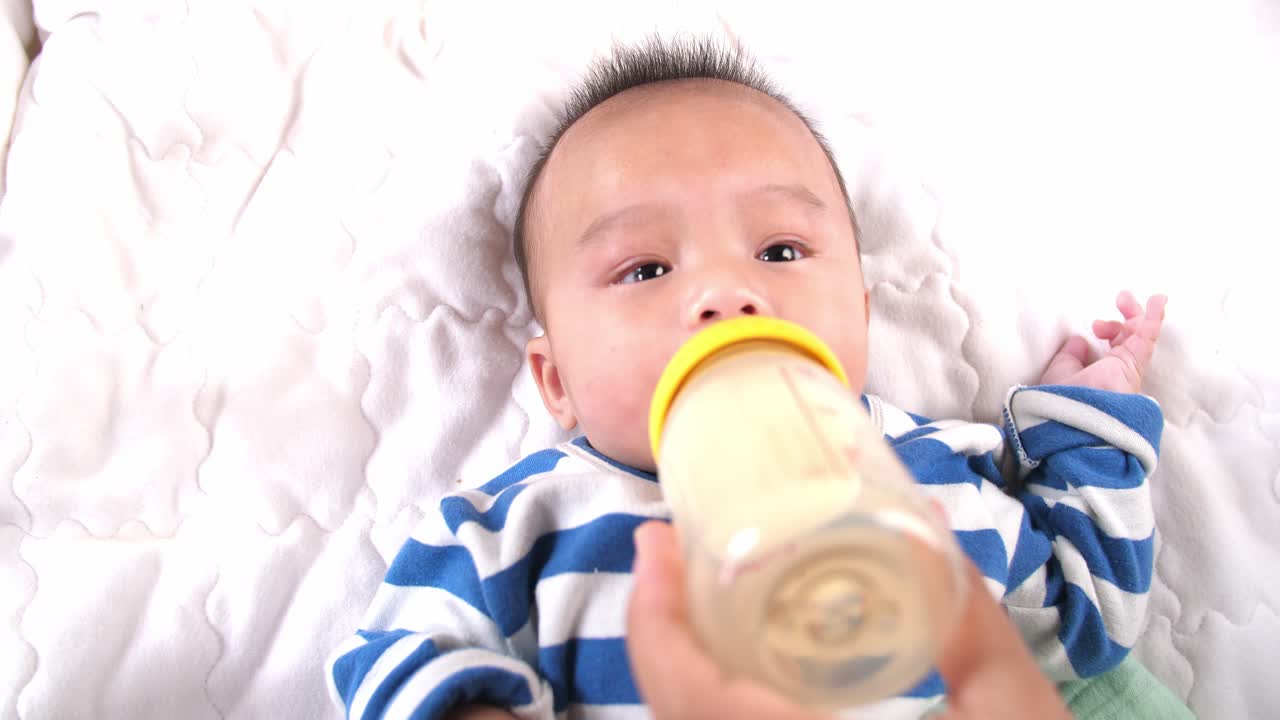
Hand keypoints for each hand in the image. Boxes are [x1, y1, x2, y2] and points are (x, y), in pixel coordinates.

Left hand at [626, 521, 1069, 719]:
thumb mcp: (1017, 711)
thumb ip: (970, 618)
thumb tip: (928, 518)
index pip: (698, 700)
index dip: (658, 622)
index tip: (656, 544)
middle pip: (677, 714)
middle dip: (657, 629)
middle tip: (667, 553)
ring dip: (677, 664)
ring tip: (689, 594)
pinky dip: (706, 701)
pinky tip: (730, 660)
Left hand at [1039, 291, 1166, 393]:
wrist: (1072, 418)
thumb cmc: (1061, 401)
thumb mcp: (1060, 373)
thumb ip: (1070, 357)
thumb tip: (1079, 341)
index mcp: (1102, 375)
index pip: (1115, 348)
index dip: (1108, 330)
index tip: (1094, 325)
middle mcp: (1118, 373)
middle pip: (1130, 339)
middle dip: (1126, 317)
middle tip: (1121, 299)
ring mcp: (1128, 369)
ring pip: (1141, 336)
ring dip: (1139, 313)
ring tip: (1129, 296)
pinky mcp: (1133, 363)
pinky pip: (1148, 336)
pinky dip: (1153, 316)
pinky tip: (1158, 300)